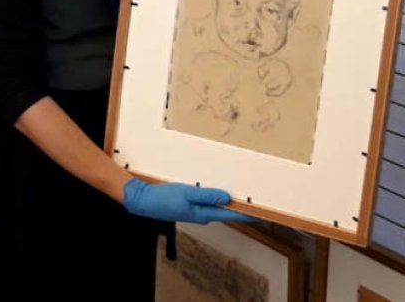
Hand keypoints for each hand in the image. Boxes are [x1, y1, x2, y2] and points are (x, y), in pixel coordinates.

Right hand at [123, 178, 254, 224]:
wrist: (142, 200)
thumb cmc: (162, 199)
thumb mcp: (186, 194)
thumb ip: (207, 196)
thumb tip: (228, 199)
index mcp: (203, 214)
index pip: (231, 215)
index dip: (247, 214)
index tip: (263, 213)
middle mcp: (201, 214)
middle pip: (226, 211)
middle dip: (241, 207)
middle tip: (255, 200)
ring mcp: (194, 210)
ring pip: (216, 205)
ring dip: (228, 201)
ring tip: (241, 194)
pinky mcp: (188, 205)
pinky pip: (206, 201)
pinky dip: (215, 196)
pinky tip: (217, 190)